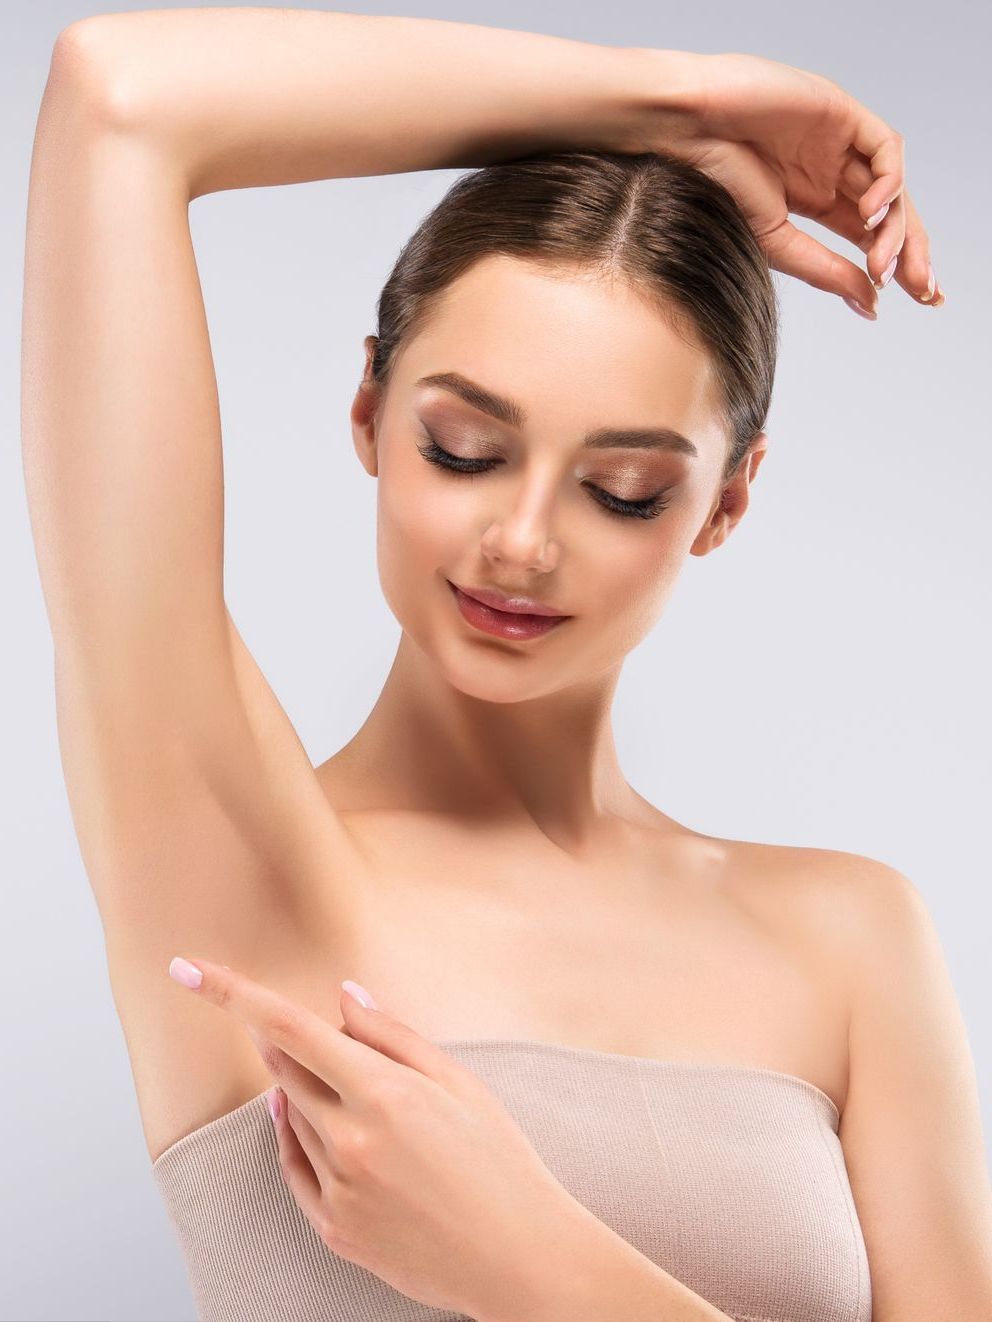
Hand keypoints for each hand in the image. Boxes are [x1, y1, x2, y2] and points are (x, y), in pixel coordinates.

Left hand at [167, 955, 579, 1318]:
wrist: (520, 1257)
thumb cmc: (500, 1160)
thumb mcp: (459, 1082)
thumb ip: (393, 1036)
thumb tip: (342, 996)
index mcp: (384, 1094)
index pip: (288, 1027)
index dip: (230, 993)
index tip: (185, 968)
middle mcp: (351, 1141)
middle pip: (285, 1069)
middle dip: (288, 1045)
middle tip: (333, 1047)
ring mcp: (338, 1190)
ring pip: (294, 1117)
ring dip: (311, 1094)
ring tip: (375, 1109)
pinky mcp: (334, 1230)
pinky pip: (295, 1168)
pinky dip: (299, 1138)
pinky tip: (326, 1130)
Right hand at [635, 49, 939, 314]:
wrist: (686, 133)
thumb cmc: (711, 183)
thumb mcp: (776, 244)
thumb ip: (825, 271)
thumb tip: (871, 303)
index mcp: (816, 200)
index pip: (869, 235)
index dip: (894, 265)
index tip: (910, 299)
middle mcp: (833, 169)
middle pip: (891, 213)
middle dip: (911, 253)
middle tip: (922, 291)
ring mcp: (839, 141)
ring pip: (894, 186)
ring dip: (898, 229)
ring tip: (881, 263)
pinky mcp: (841, 111)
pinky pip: (885, 148)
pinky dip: (889, 183)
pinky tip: (872, 214)